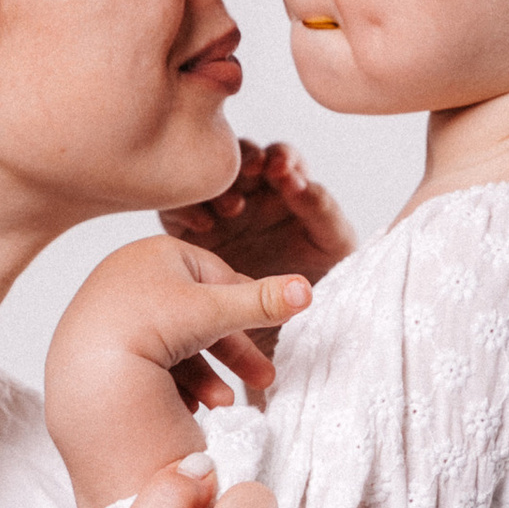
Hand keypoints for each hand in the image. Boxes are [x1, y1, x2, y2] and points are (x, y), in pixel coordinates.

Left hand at [46, 242, 312, 507]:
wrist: (81, 372)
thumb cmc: (145, 329)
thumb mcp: (213, 313)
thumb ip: (262, 302)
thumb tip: (309, 289)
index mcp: (156, 250)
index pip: (219, 277)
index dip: (249, 311)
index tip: (271, 341)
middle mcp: (127, 272)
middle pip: (197, 314)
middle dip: (232, 352)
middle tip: (263, 382)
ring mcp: (108, 309)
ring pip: (174, 342)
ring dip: (206, 375)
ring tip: (224, 405)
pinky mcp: (94, 344)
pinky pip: (145, 361)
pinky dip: (171, 383)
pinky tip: (188, 408)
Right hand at [159, 138, 355, 290]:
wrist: (274, 347)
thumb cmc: (313, 295)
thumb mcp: (331, 249)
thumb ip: (324, 213)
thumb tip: (307, 184)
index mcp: (287, 195)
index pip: (282, 161)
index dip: (283, 159)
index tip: (285, 172)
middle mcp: (251, 198)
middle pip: (241, 161)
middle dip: (247, 161)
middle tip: (254, 172)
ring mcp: (215, 214)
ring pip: (208, 182)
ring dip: (218, 185)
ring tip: (232, 209)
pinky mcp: (185, 235)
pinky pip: (177, 211)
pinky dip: (187, 210)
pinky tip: (203, 227)